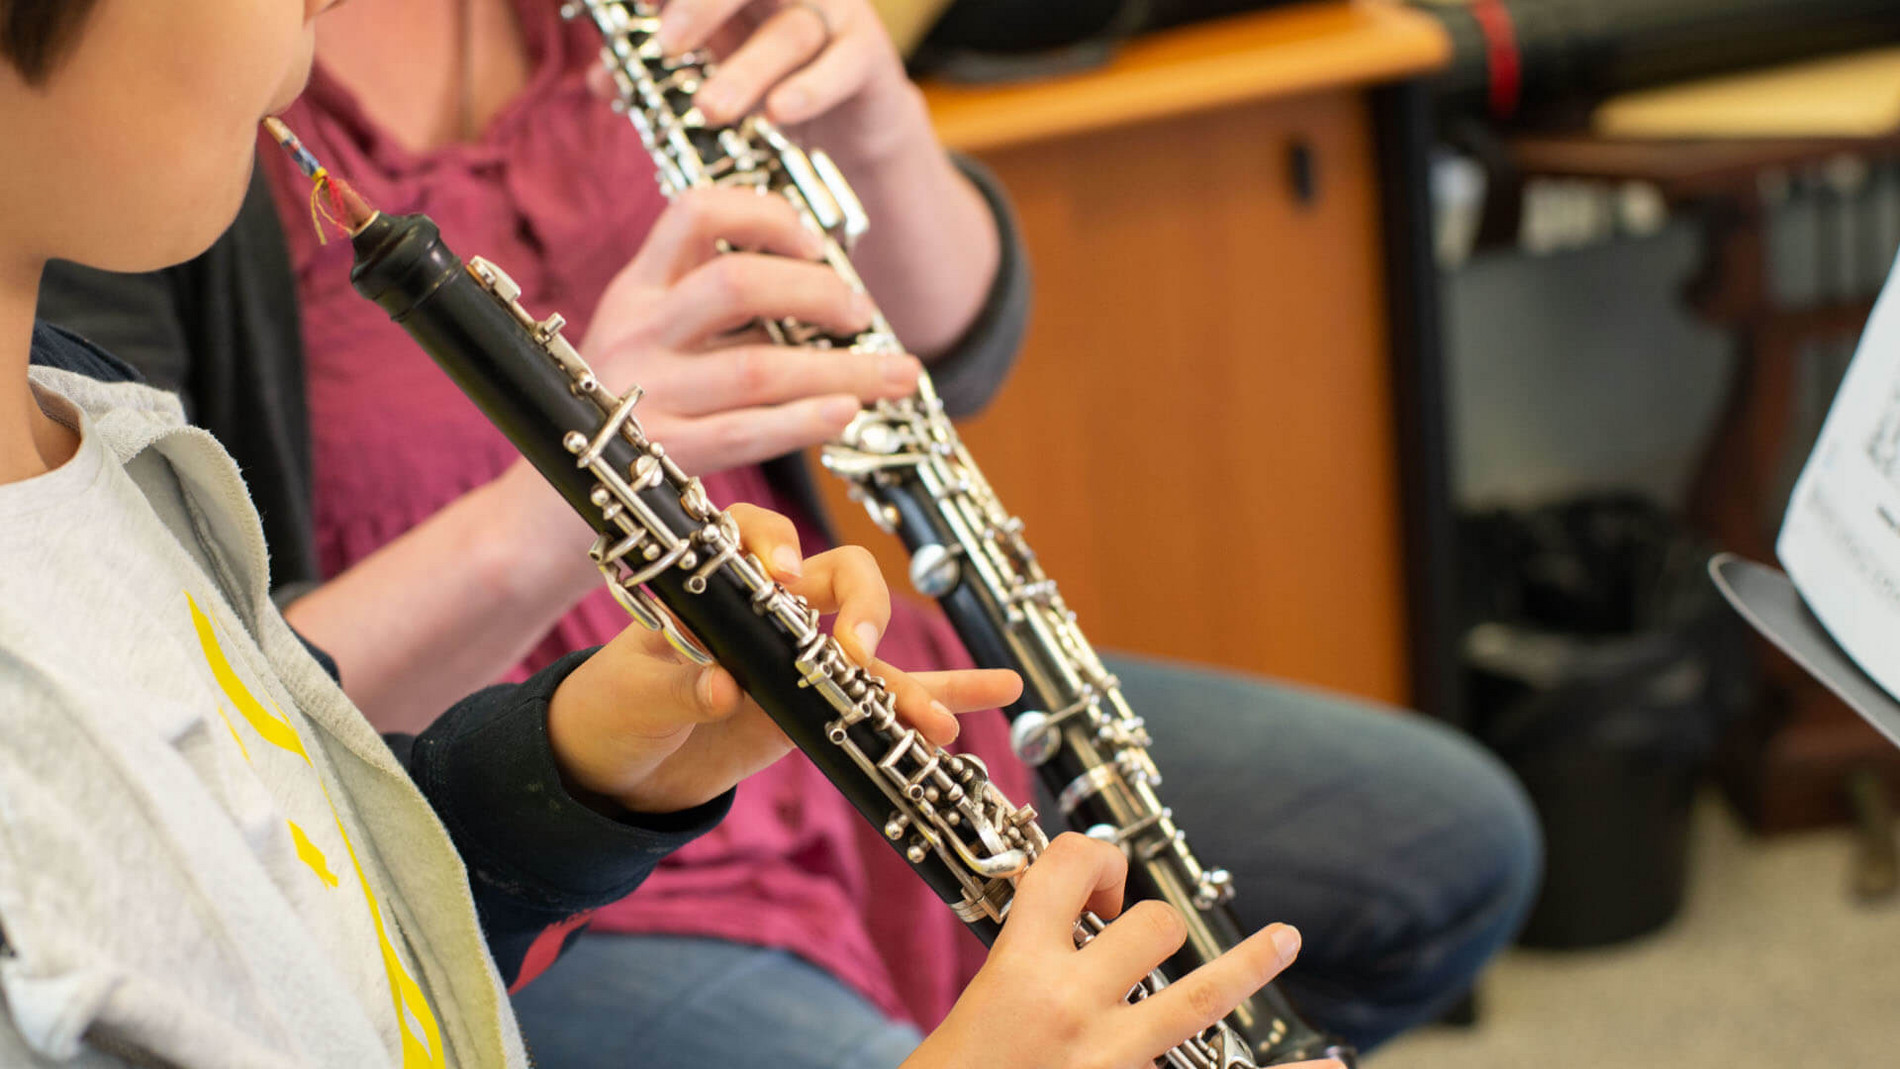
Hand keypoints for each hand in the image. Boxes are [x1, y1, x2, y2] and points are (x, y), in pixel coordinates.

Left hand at [546, 503, 1021, 813]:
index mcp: (716, 581)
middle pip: (838, 575)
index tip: (783, 576)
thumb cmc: (616, 706)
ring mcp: (805, 652)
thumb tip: (722, 686)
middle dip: (859, 605)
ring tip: (936, 719)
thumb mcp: (637, 693)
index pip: (751, 534)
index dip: (773, 545)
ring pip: (873, 643)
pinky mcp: (824, 700)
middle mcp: (771, 605)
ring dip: (908, 673)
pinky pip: (889, 693)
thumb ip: (681, 683)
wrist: (621, 764)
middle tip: (853, 649)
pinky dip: (941, 692)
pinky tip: (997, 692)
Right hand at [576, 186, 921, 477]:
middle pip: (737, 284)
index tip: (816, 243)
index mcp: (635, 289)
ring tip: (897, 374)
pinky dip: (805, 421)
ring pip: (757, 367)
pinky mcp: (660, 457)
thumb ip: (711, 306)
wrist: (546, 504)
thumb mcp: (647, 336)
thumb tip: (822, 290)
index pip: (695, 212)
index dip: (766, 216)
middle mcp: (635, 333)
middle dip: (818, 292)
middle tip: (861, 314)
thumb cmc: (624, 410)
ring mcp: (644, 396)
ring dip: (841, 369)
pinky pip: (745, 432)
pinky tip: (846, 414)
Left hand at [653, 0, 923, 168]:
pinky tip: (779, 113)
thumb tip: (602, 79)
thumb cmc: (771, 83)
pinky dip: (810, 89)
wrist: (851, 122)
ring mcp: (834, 14)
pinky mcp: (868, 55)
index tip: (636, 9)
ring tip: (710, 110)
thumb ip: (657, 68)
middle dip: (702, 7)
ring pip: (791, 33)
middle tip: (667, 46)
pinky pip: (843, 66)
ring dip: (747, 72)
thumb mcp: (709, 68)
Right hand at [907, 834, 1314, 1068]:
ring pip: (1201, 993)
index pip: (1067, 866)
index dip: (1092, 855)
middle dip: (1147, 920)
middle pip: (1148, 925)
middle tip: (1125, 938)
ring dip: (1249, 964)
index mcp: (1016, 972)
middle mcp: (1072, 1008)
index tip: (1091, 880)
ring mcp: (1112, 1059)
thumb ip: (1014, 971)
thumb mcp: (968, 1014)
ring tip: (1285, 940)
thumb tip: (1050, 933)